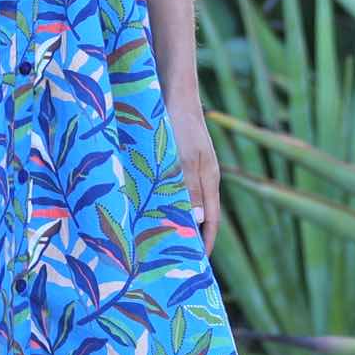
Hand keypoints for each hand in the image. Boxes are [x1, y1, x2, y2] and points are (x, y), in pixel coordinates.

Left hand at [164, 95, 221, 257]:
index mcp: (209, 180)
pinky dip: (160, 200)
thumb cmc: (178, 123)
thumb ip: (188, 190)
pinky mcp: (173, 156)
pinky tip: (142, 205)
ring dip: (170, 218)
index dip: (205, 243)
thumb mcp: (183, 159)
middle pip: (197, 214)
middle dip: (187, 236)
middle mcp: (201, 175)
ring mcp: (187, 165)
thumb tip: (196, 224)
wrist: (170, 88)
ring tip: (152, 239)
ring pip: (181, 200)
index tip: (197, 267)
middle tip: (170, 260)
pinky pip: (168, 186)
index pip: (212, 221)